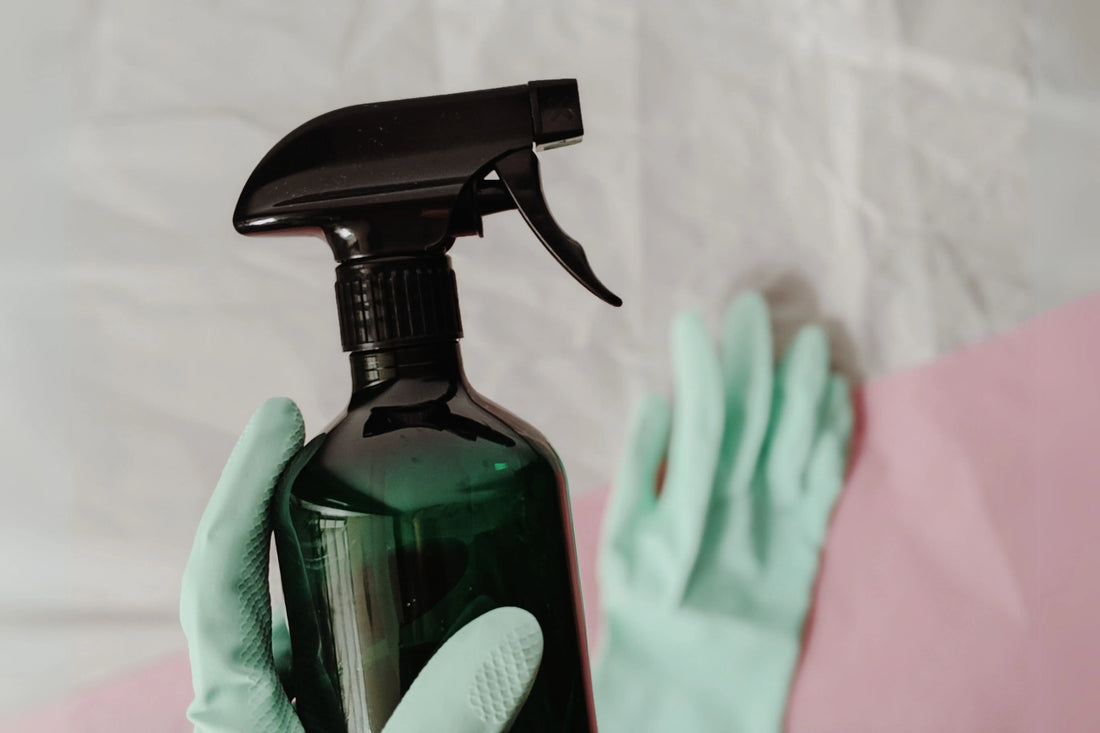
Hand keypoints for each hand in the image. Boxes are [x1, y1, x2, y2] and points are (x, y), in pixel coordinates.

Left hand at [180, 398, 543, 732]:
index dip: (242, 485)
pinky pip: (371, 658)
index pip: (219, 575)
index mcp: (241, 710)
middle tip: (394, 465)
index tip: (280, 413)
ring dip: (382, 573)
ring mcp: (304, 715)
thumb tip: (517, 626)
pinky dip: (411, 624)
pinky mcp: (347, 724)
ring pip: (334, 622)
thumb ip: (449, 713)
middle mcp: (262, 704)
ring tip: (448, 533)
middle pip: (276, 584)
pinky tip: (460, 613)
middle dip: (327, 512)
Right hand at [592, 292, 852, 731]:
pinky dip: (834, 435)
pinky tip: (838, 395)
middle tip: (752, 305)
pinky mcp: (809, 541)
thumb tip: (658, 402)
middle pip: (755, 419)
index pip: (705, 420)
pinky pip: (828, 479)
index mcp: (688, 508)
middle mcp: (741, 509)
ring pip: (799, 440)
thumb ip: (639, 473)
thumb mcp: (621, 547)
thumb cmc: (646, 613)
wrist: (695, 683)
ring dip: (805, 386)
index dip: (703, 367)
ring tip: (810, 336)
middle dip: (753, 358)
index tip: (695, 321)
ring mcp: (781, 524)